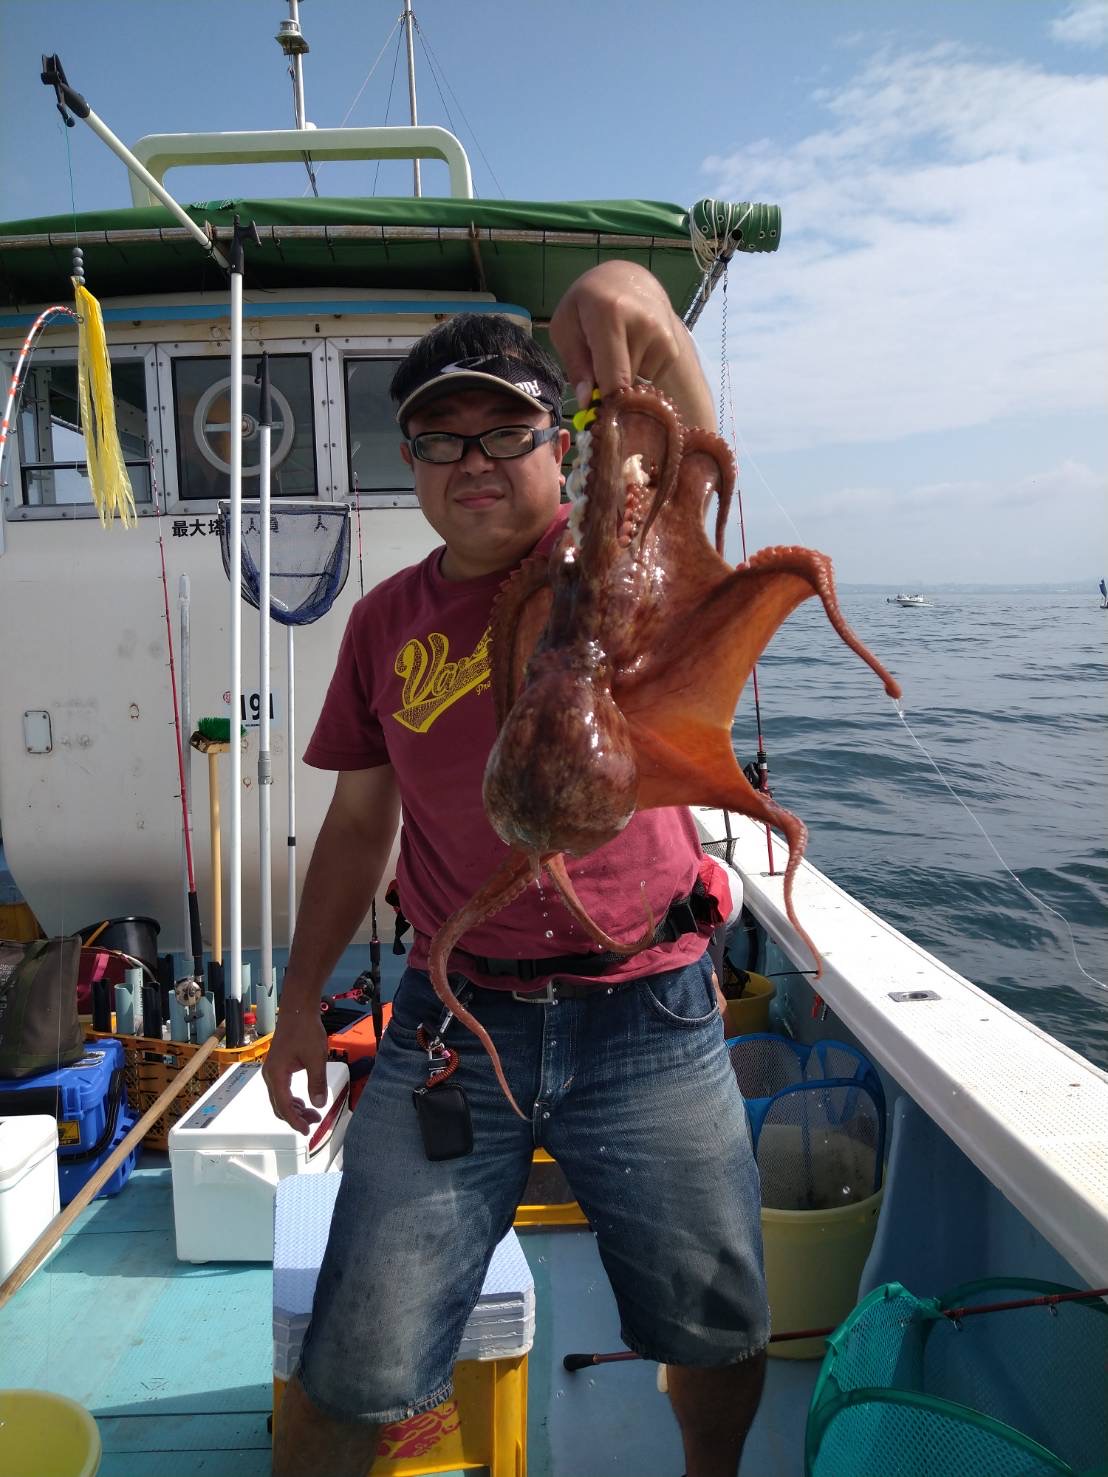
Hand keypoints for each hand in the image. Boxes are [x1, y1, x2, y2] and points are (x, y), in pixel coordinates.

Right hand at [262, 1007, 329, 1133]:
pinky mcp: (277, 1066)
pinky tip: (304, 1100)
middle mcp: (270, 1075)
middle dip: (295, 1117)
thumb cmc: (306, 1031)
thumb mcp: (316, 1058)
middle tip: (314, 1122)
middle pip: (279, 1105)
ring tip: (312, 1113)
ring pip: (279, 1099)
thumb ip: (317, 1082)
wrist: (298, 1010)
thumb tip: (319, 1104)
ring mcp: (272, 1071)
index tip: (307, 1131)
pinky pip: (281, 1090)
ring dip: (294, 1109)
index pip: (284, 1106)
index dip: (295, 1121)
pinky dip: (291, 1099)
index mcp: (276, 1075)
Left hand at [550, 261, 681, 407]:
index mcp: (609, 314)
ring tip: (614, 350)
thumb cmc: (586, 303)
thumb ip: (576, 366)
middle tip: (594, 379)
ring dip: (623, 379)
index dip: (606, 406)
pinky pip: (649, 377)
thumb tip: (588, 403)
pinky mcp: (673, 348)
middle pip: (625, 385)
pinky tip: (629, 349)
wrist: (626, 278)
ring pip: (638, 384)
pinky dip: (636, 372)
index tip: (597, 422)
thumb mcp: (566, 327)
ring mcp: (663, 337)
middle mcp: (643, 324)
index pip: (613, 377)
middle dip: (609, 392)